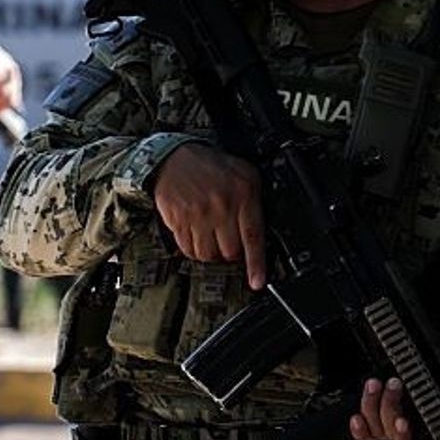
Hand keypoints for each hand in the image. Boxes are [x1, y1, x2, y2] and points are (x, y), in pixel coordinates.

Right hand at [152, 143, 266, 288]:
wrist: (173, 157)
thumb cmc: (210, 166)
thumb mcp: (244, 173)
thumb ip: (256, 199)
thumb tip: (266, 229)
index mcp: (242, 194)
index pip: (253, 236)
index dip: (256, 264)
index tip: (257, 282)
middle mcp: (221, 206)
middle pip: (230, 252)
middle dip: (230, 253)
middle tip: (228, 241)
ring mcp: (198, 215)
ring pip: (208, 255)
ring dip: (211, 253)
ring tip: (211, 238)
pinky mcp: (179, 221)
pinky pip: (188, 250)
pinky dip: (193, 249)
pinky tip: (195, 235)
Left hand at [348, 361, 439, 439]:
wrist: (438, 366)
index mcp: (433, 431)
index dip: (406, 439)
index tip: (403, 422)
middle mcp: (411, 431)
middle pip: (392, 435)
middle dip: (390, 409)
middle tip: (395, 385)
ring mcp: (392, 426)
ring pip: (376, 430)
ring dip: (372, 407)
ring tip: (376, 384)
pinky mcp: (379, 417)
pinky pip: (365, 433)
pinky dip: (359, 428)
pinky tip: (357, 416)